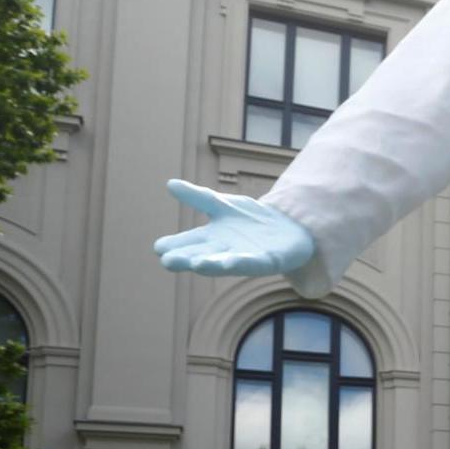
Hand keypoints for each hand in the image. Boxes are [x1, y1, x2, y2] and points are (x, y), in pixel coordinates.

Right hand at [154, 179, 317, 275]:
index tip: (159, 248)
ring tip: (196, 264)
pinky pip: (253, 262)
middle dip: (186, 259)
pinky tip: (230, 262)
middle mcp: (225, 251)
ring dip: (211, 264)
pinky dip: (240, 262)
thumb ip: (199, 197)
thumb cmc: (252, 221)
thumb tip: (170, 184)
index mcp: (212, 238)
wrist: (290, 228)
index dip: (174, 245)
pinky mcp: (267, 260)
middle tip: (167, 261)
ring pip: (224, 262)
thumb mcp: (224, 205)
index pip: (188, 242)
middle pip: (201, 255)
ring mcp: (245, 257)